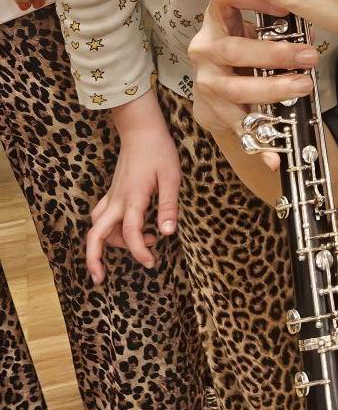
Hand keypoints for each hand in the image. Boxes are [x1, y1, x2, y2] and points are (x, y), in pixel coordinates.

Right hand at [86, 92, 180, 283]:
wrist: (141, 129)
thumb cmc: (159, 151)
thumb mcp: (171, 176)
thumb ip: (168, 205)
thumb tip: (168, 233)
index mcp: (133, 199)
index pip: (129, 234)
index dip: (139, 252)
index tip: (152, 263)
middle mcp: (117, 201)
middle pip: (96, 235)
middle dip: (94, 260)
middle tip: (100, 280)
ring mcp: (112, 196)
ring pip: (98, 227)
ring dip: (109, 243)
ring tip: (139, 243)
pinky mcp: (112, 191)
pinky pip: (101, 215)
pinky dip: (107, 229)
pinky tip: (125, 229)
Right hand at [189, 0, 316, 171]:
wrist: (212, 87)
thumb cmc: (241, 46)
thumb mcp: (251, 27)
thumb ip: (275, 22)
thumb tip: (313, 22)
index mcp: (215, 21)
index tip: (285, 6)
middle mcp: (205, 50)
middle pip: (234, 50)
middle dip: (275, 54)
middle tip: (310, 56)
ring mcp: (206, 82)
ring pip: (236, 88)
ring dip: (273, 90)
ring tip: (304, 87)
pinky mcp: (213, 112)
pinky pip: (238, 129)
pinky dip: (259, 145)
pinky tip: (275, 157)